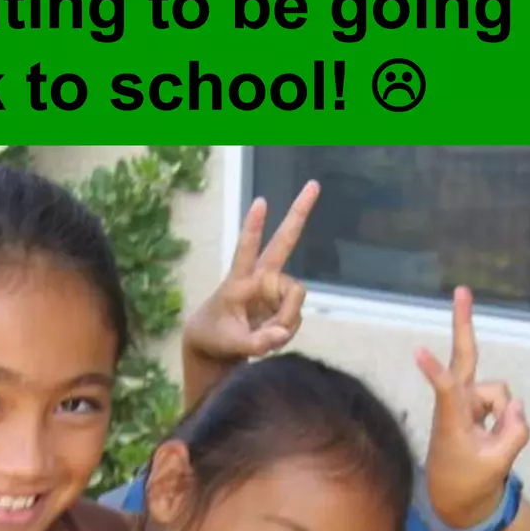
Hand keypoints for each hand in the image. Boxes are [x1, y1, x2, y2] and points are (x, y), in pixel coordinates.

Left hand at [182, 184, 316, 365]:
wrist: (215, 345)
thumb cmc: (216, 338)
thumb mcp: (231, 346)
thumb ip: (256, 343)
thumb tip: (281, 333)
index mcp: (239, 281)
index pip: (246, 250)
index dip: (254, 228)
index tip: (261, 202)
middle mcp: (261, 278)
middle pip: (284, 241)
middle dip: (299, 213)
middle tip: (314, 184)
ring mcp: (274, 289)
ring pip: (296, 299)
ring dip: (286, 321)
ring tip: (264, 337)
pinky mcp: (283, 302)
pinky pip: (296, 316)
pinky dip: (287, 329)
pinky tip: (271, 335)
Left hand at [415, 287, 529, 530]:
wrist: (457, 497)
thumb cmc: (469, 480)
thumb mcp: (497, 463)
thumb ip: (514, 432)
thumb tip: (517, 404)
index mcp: (452, 419)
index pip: (445, 390)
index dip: (434, 371)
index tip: (417, 351)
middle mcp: (458, 403)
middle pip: (465, 356)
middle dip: (464, 322)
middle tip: (462, 289)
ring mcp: (468, 401)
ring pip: (502, 394)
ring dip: (504, 416)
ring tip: (489, 444)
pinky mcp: (477, 404)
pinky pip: (505, 404)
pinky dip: (507, 420)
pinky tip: (491, 436)